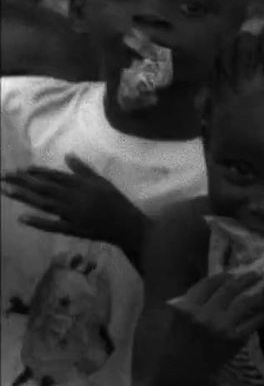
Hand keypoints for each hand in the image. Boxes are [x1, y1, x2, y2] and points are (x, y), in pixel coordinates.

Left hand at [2, 156, 144, 248]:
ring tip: (6, 190)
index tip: (20, 169)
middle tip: (4, 175)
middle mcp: (74, 198)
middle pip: (44, 188)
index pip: (55, 176)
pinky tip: (22, 218)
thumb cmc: (117, 202)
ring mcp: (72, 214)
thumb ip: (84, 170)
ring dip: (24, 197)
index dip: (36, 172)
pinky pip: (53, 225)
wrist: (129, 226)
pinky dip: (38, 222)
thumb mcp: (103, 182)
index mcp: (81, 185)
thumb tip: (67, 155)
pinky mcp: (73, 229)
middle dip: (22, 181)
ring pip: (44, 203)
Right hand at [164, 272, 263, 368]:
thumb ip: (193, 302)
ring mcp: (221, 327)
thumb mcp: (176, 319)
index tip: (233, 274)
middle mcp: (204, 314)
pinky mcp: (233, 341)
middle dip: (247, 278)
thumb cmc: (174, 347)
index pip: (209, 283)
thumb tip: (218, 288)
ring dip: (259, 298)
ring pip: (246, 304)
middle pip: (230, 289)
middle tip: (258, 274)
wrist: (177, 375)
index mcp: (186, 306)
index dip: (224, 276)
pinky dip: (259, 318)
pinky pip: (252, 324)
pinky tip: (262, 316)